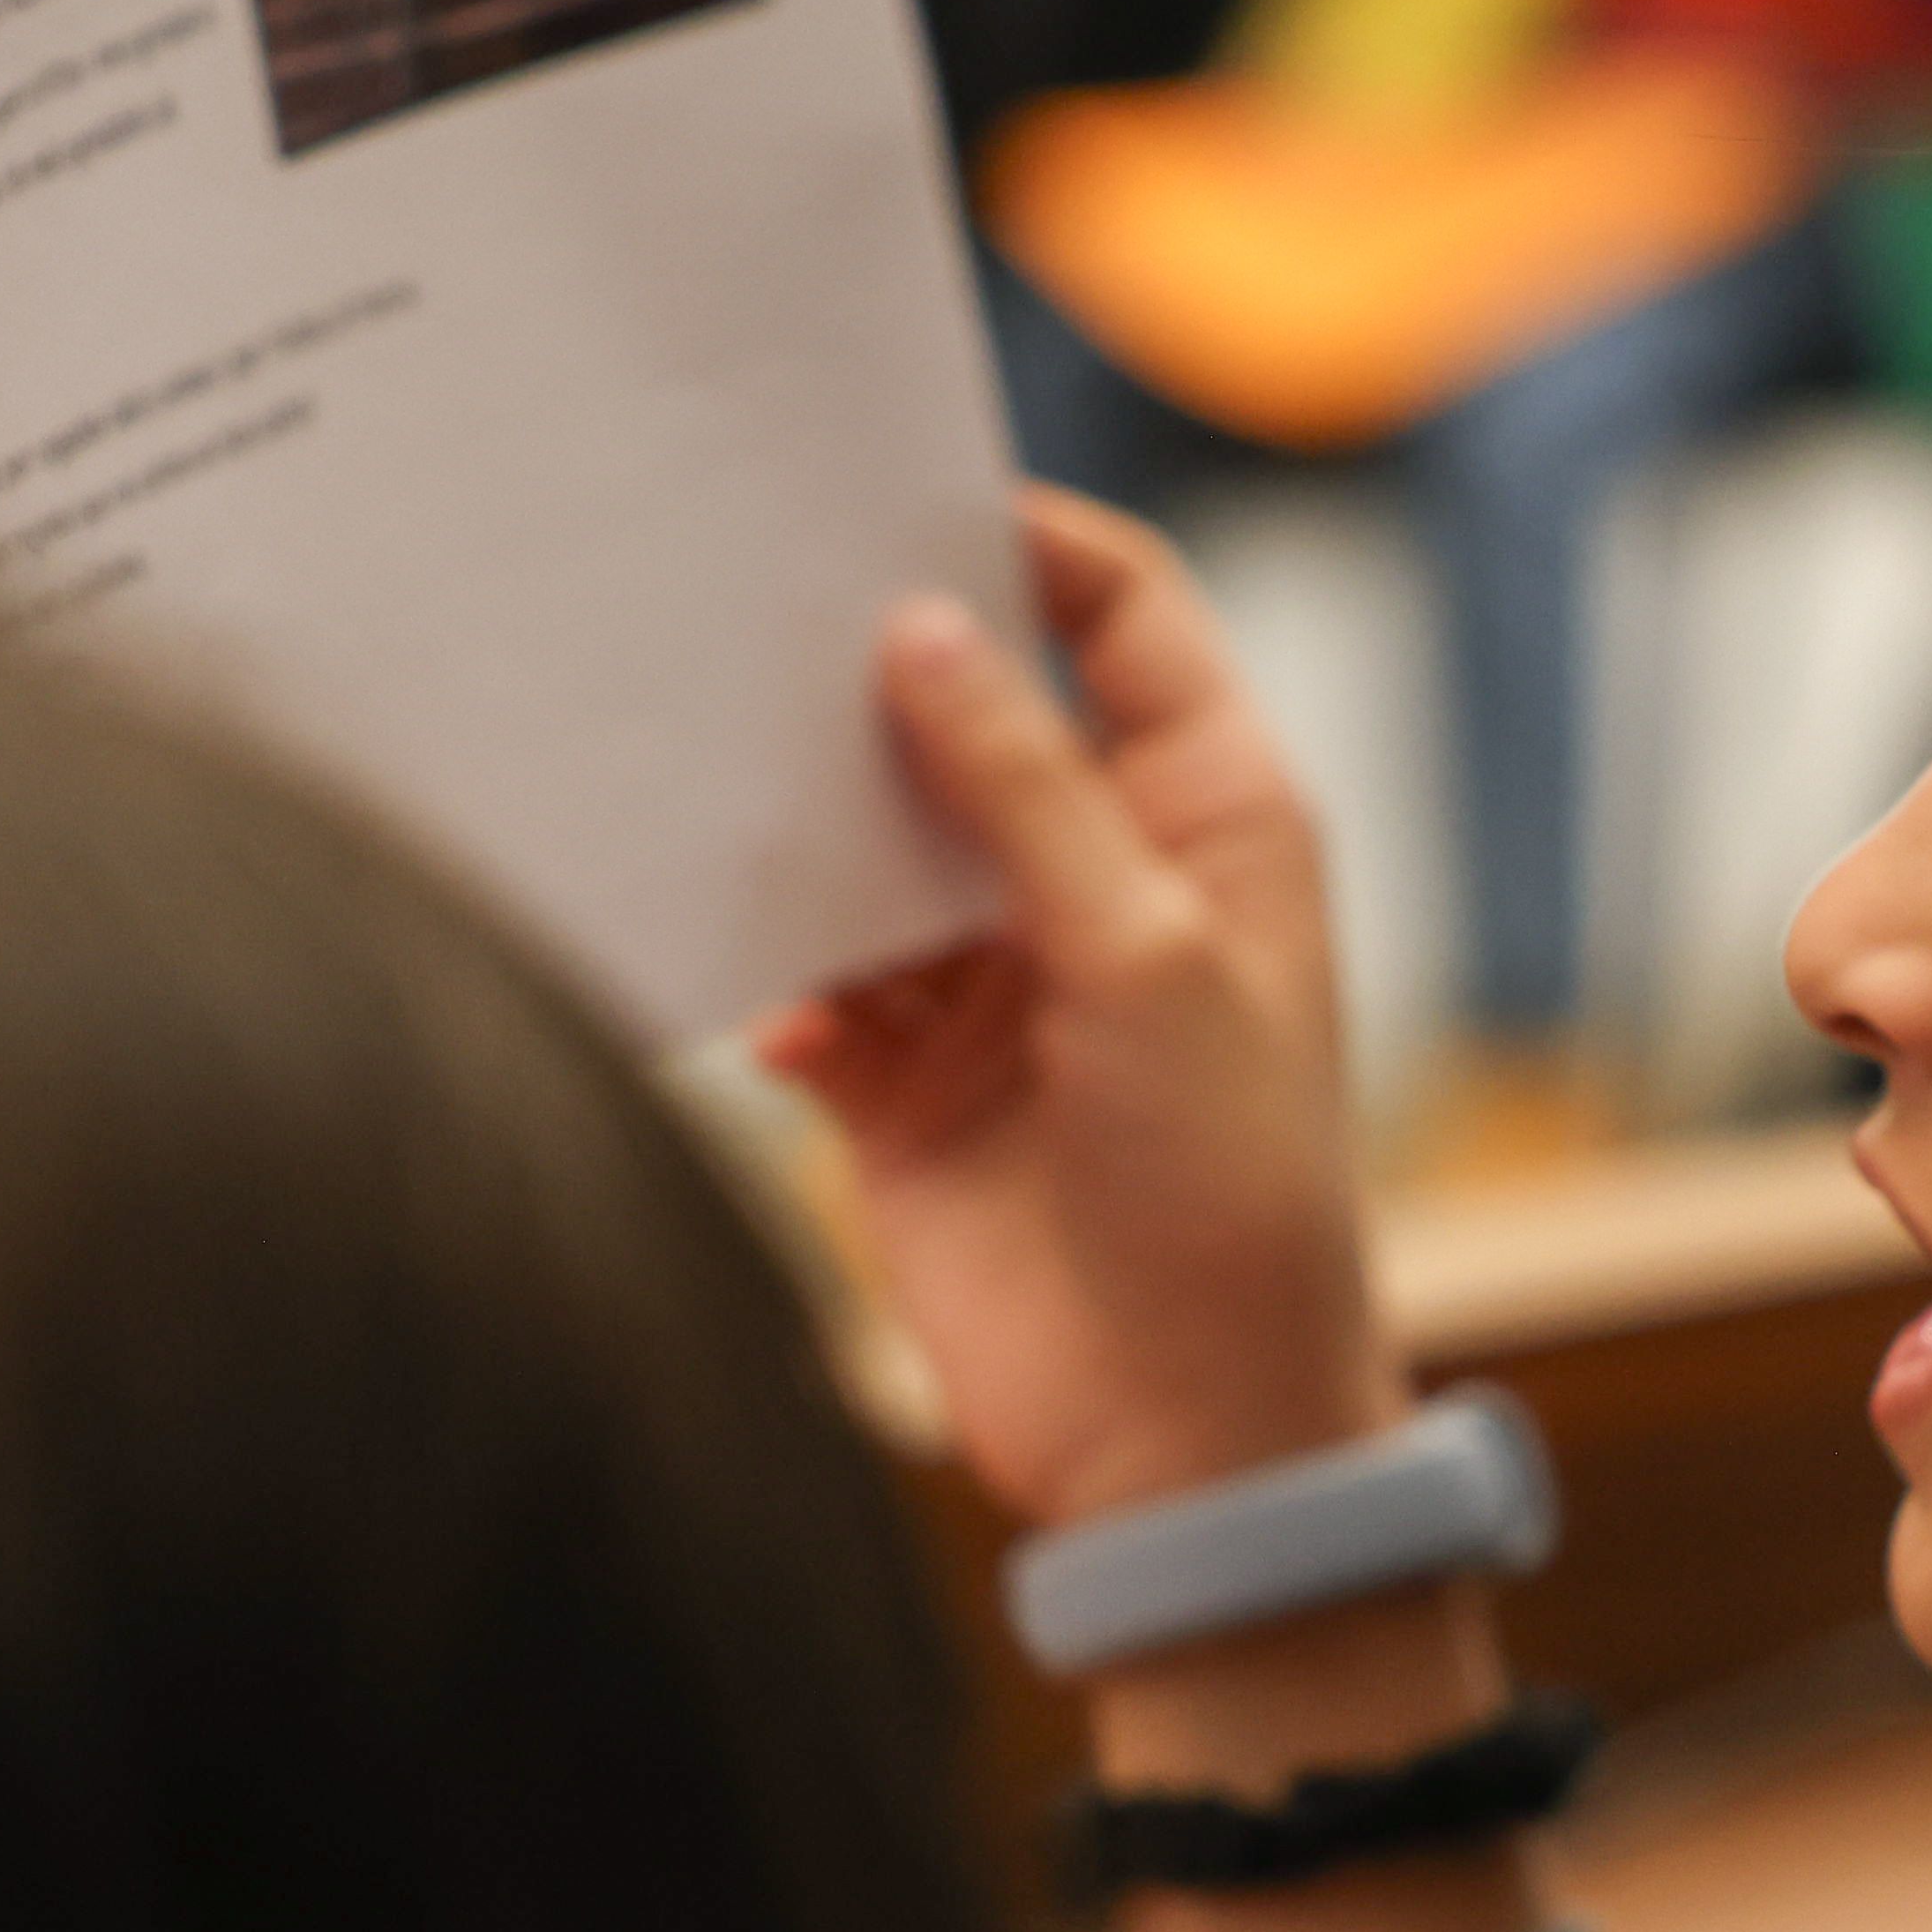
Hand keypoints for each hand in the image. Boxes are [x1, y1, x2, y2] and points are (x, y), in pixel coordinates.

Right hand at [757, 491, 1400, 1527]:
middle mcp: (1094, 878)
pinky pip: (807, 988)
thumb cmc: (1231, 1196)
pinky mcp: (900, 1087)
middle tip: (742, 597)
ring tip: (699, 757)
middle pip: (967, 712)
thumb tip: (921, 632)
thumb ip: (1027, 794)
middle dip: (866, 666)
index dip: (1023, 543)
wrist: (1191, 1439)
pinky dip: (769, 974)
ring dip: (798, 816)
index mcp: (1205, 817)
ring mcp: (990, 980)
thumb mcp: (1148, 961)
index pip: (1118, 615)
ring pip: (866, 843)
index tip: (896, 492)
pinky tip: (747, 977)